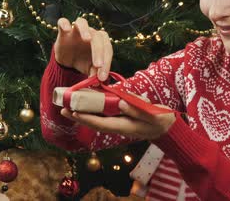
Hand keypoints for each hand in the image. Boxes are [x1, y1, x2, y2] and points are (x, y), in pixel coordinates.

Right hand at [54, 17, 112, 80]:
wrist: (67, 59)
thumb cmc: (82, 61)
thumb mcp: (89, 69)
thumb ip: (95, 73)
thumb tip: (98, 80)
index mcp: (101, 42)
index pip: (107, 49)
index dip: (107, 63)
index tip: (102, 77)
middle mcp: (91, 33)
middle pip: (97, 37)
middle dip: (99, 52)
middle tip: (97, 65)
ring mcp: (77, 30)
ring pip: (83, 23)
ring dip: (86, 30)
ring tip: (87, 39)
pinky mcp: (63, 31)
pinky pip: (63, 22)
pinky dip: (64, 24)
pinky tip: (66, 29)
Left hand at [60, 100, 175, 139]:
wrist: (167, 127)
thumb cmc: (161, 121)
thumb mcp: (152, 114)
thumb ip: (137, 109)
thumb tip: (120, 102)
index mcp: (124, 126)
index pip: (101, 123)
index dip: (86, 118)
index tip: (73, 113)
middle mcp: (118, 126)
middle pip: (94, 122)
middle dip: (79, 117)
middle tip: (63, 110)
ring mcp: (119, 123)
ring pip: (97, 119)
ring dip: (83, 113)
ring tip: (69, 106)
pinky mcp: (121, 118)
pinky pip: (104, 115)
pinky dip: (93, 109)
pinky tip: (87, 102)